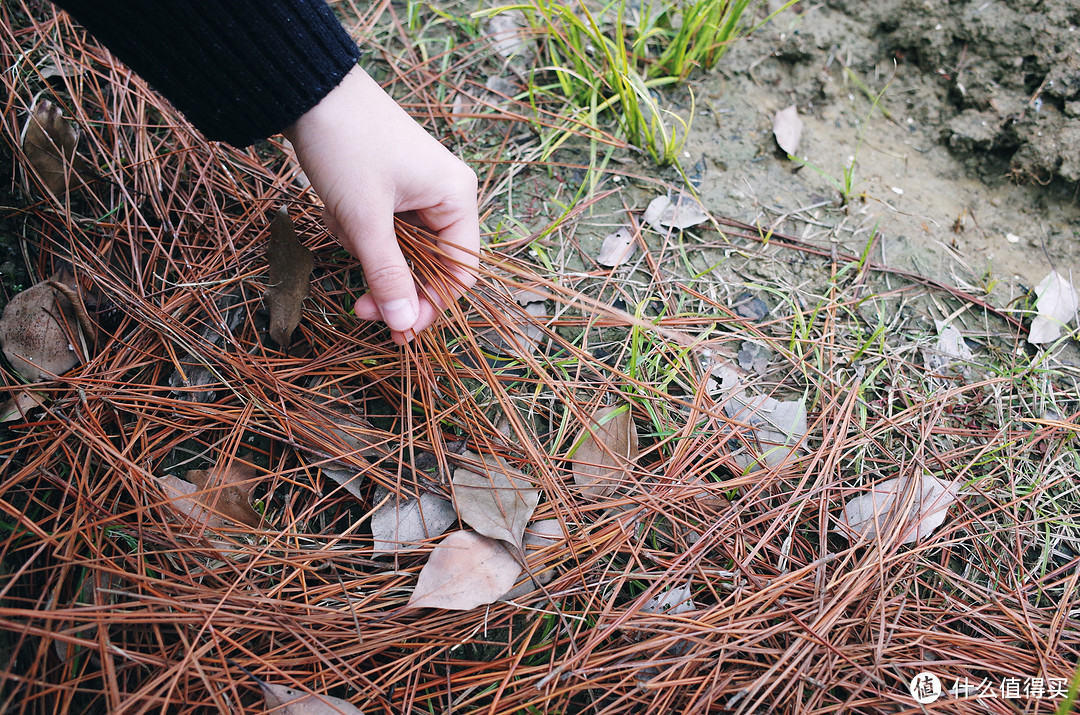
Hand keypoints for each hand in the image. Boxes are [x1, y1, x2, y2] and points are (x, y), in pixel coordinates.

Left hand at [283, 66, 479, 343]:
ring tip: (339, 225)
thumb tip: (404, 326)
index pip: (459, 272)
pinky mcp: (391, 186)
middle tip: (360, 308)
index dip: (430, 306)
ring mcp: (418, 190)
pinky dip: (358, 230)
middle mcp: (445, 194)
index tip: (397, 331)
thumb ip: (388, 276)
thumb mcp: (365, 220)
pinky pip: (382, 229)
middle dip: (390, 281)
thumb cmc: (346, 146)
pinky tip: (335, 210)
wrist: (309, 90)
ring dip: (366, 250)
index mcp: (457, 197)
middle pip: (429, 264)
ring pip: (399, 249)